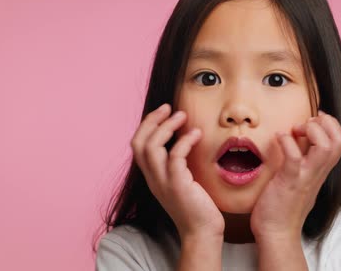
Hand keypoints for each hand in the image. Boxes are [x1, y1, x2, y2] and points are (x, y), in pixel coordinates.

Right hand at [131, 104, 224, 239]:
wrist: (202, 233)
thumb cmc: (198, 208)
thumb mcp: (182, 182)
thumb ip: (178, 165)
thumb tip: (185, 141)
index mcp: (152, 177)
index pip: (138, 146)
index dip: (147, 126)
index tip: (163, 112)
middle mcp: (153, 179)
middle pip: (139, 143)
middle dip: (151, 121)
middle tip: (169, 107)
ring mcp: (163, 183)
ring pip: (152, 147)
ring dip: (166, 127)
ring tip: (183, 116)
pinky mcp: (177, 186)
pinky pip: (175, 157)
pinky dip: (184, 141)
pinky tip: (196, 134)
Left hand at [250, 111, 340, 241]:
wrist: (277, 234)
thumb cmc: (283, 206)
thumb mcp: (300, 180)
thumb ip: (303, 162)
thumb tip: (296, 140)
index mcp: (320, 171)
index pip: (340, 142)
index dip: (331, 124)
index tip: (313, 119)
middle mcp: (317, 173)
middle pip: (340, 141)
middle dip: (326, 123)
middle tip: (306, 123)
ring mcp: (305, 177)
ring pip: (325, 147)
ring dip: (311, 130)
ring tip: (295, 130)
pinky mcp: (289, 182)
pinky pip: (294, 157)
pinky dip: (287, 142)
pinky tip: (278, 138)